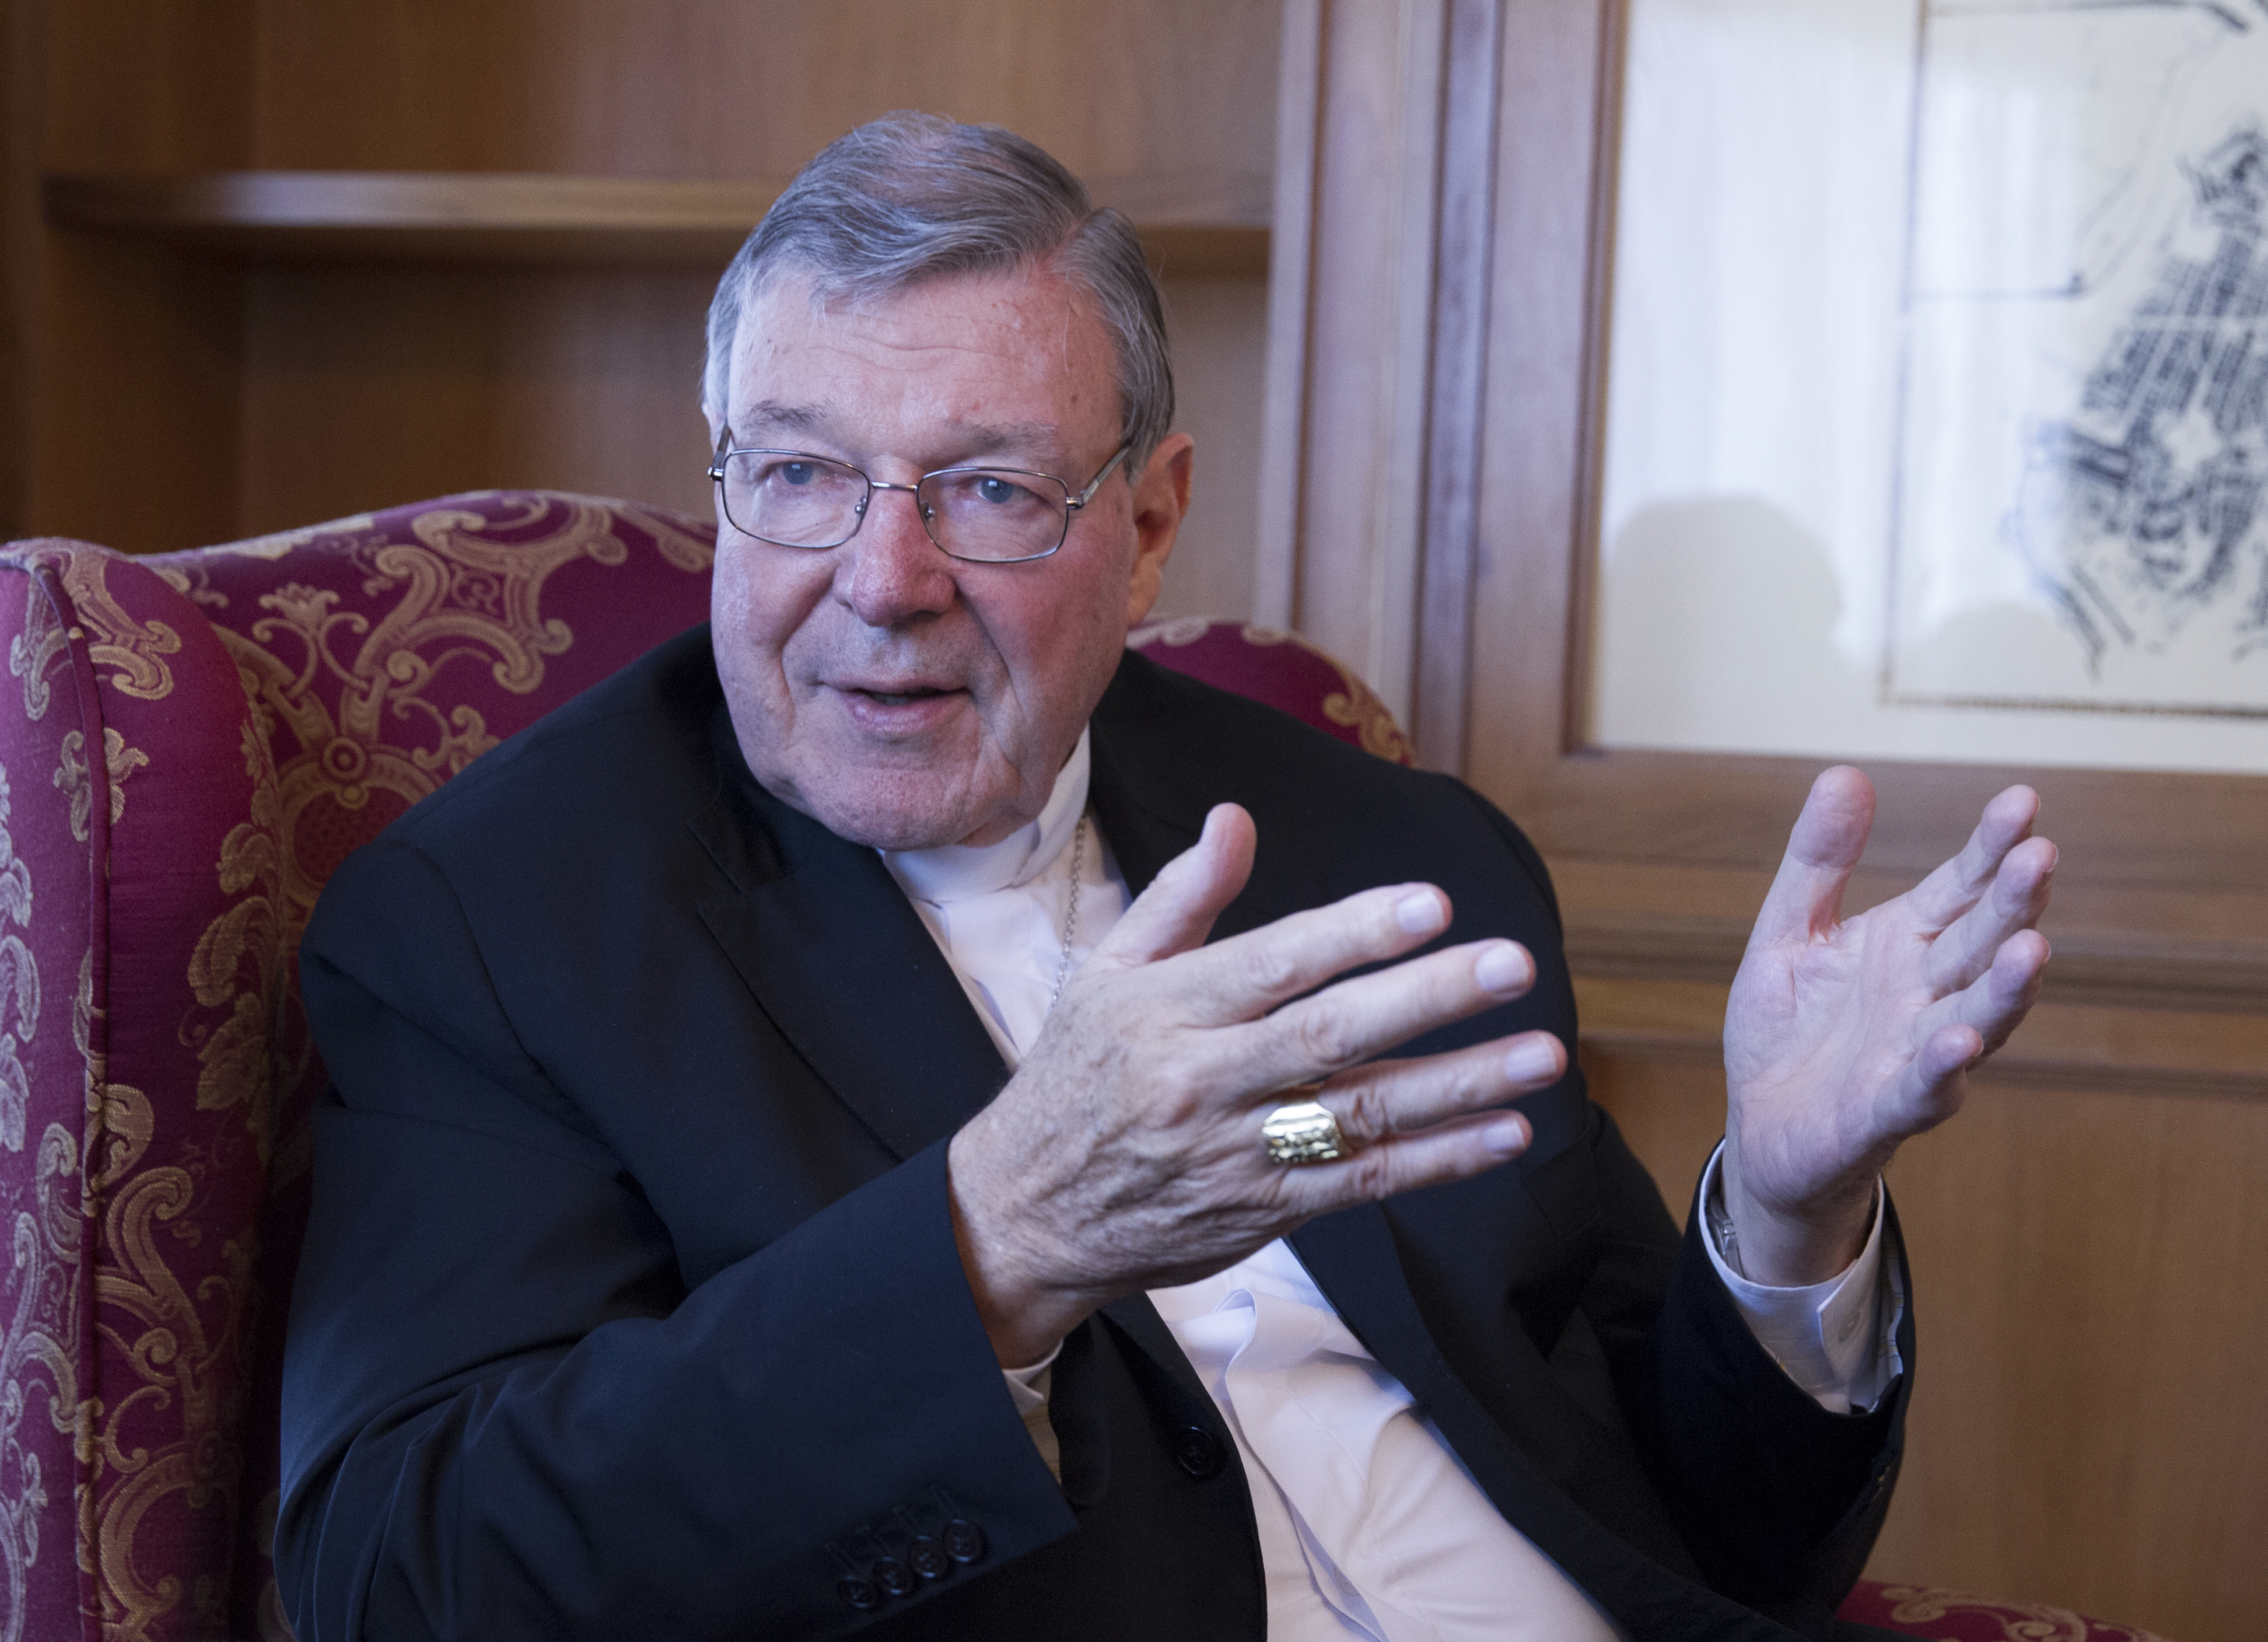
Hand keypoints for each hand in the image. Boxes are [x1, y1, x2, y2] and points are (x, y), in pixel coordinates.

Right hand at [946, 803, 1568, 1365]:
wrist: (1026, 1214)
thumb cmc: (1074, 1078)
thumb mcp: (1106, 975)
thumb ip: (1182, 898)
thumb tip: (1237, 819)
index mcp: (1164, 1011)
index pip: (1274, 963)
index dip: (1356, 932)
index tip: (1431, 902)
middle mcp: (1203, 1081)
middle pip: (1331, 1034)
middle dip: (1431, 997)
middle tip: (1515, 962)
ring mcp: (1238, 1153)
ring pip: (1363, 1115)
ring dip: (1461, 1084)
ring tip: (1542, 1054)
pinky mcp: (1264, 1212)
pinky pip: (1364, 1184)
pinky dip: (1439, 1160)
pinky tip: (1504, 1132)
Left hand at [1721, 768, 2054, 1284]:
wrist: (1762, 1129)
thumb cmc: (1790, 1031)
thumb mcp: (1790, 932)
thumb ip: (1819, 862)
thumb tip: (1845, 773)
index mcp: (1905, 946)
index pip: (1960, 889)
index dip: (1991, 849)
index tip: (2022, 799)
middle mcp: (1925, 997)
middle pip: (1979, 945)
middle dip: (2012, 905)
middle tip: (2041, 856)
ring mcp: (1912, 1056)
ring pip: (1974, 1019)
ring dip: (2003, 989)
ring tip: (2032, 948)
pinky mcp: (1882, 1114)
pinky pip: (1920, 1092)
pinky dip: (1942, 1071)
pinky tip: (1958, 1045)